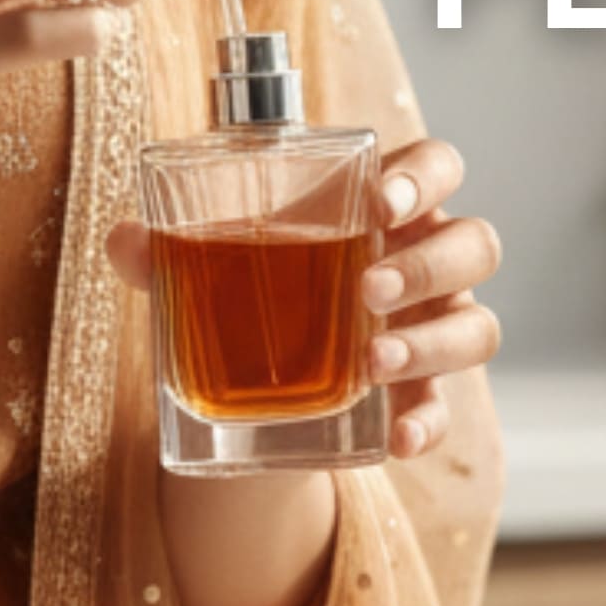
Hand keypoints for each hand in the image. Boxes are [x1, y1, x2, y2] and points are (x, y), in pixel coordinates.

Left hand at [104, 131, 500, 462]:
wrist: (264, 386)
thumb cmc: (259, 289)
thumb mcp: (213, 268)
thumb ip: (171, 254)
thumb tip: (127, 241)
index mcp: (388, 208)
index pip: (437, 167)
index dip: (424, 176)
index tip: (381, 201)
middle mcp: (427, 262)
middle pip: (474, 243)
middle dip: (427, 264)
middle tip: (367, 287)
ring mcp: (435, 328)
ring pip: (478, 325)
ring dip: (433, 342)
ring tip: (372, 361)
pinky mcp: (426, 394)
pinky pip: (448, 410)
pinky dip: (428, 423)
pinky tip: (397, 438)